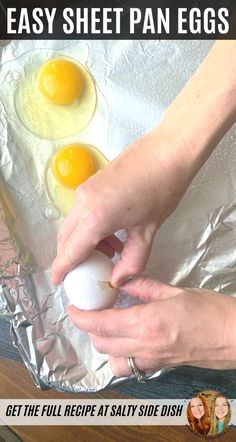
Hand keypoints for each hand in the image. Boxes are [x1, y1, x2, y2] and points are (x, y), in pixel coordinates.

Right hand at [51, 127, 191, 285]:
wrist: (168, 151)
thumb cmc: (162, 190)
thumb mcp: (148, 232)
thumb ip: (132, 261)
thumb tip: (118, 279)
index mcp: (95, 219)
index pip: (69, 252)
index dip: (61, 269)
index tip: (58, 282)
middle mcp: (83, 204)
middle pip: (65, 239)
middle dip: (71, 258)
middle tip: (89, 271)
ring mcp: (84, 191)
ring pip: (72, 225)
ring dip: (82, 242)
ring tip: (110, 252)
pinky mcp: (90, 184)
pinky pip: (80, 212)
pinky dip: (88, 228)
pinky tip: (112, 233)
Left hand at [67, 276, 235, 376]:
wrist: (232, 335)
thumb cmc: (208, 310)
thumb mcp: (173, 291)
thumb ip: (144, 286)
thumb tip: (121, 281)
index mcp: (146, 322)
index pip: (101, 324)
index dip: (81, 317)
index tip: (73, 308)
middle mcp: (144, 345)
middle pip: (101, 344)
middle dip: (89, 329)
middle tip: (91, 311)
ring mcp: (151, 360)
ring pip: (112, 359)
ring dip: (103, 344)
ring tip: (107, 327)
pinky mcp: (159, 367)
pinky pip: (130, 367)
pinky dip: (120, 357)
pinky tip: (126, 342)